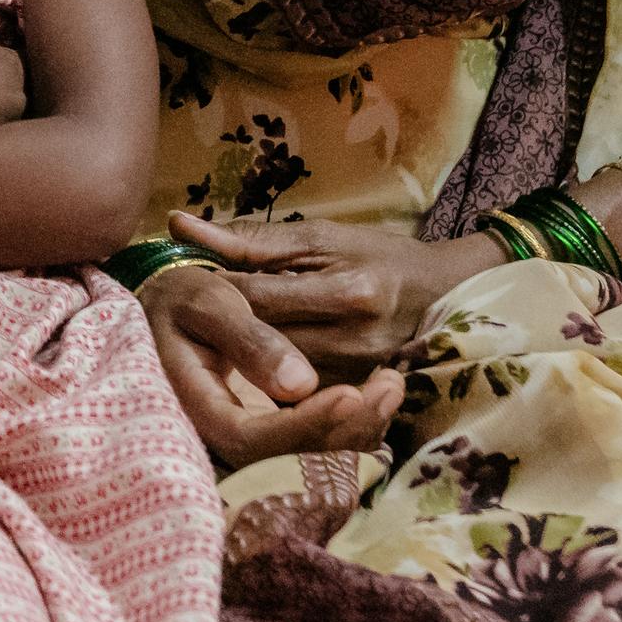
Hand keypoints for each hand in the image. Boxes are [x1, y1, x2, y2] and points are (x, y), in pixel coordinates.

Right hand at [138, 259, 403, 466]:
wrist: (170, 301)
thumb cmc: (183, 295)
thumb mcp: (207, 301)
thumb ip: (249, 339)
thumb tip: (301, 384)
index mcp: (200, 405)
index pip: (252, 439)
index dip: (303, 425)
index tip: (350, 393)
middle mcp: (226, 432)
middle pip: (288, 458)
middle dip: (345, 427)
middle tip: (389, 386)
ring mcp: (252, 431)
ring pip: (310, 455)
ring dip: (359, 427)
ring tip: (393, 383)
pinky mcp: (274, 424)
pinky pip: (319, 440)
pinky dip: (356, 423)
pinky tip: (383, 389)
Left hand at [169, 211, 508, 381]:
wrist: (442, 296)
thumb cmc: (379, 256)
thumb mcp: (321, 237)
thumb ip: (250, 239)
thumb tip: (179, 225)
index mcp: (347, 292)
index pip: (255, 297)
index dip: (211, 289)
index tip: (183, 279)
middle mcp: (352, 340)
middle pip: (258, 339)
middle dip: (218, 324)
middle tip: (186, 310)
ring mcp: (354, 376)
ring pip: (268, 371)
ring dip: (235, 352)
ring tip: (211, 332)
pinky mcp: (350, 396)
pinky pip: (290, 390)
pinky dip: (263, 374)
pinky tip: (245, 361)